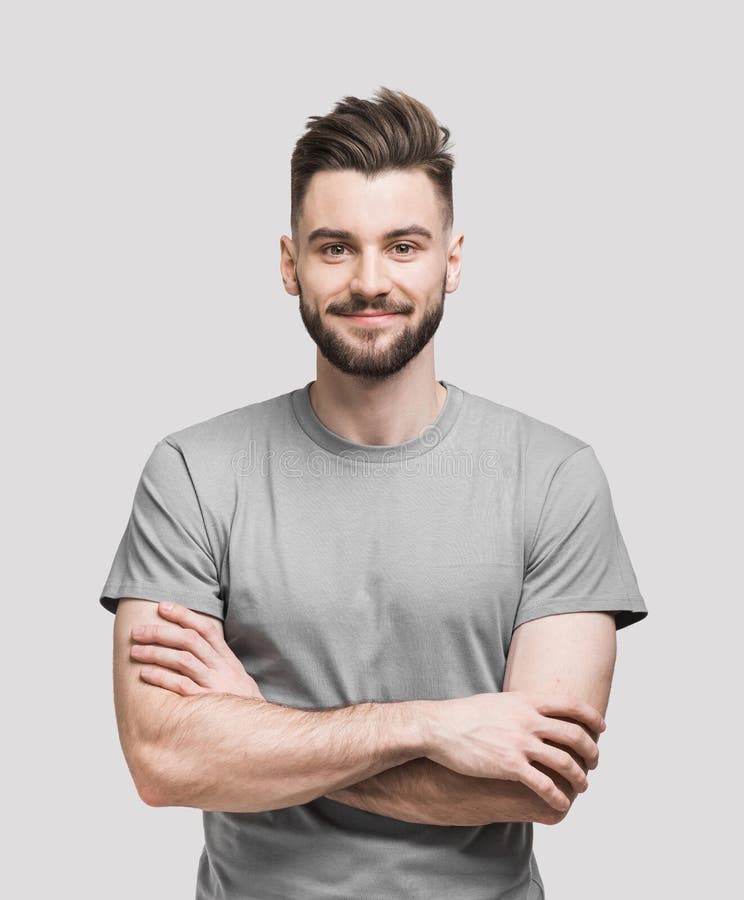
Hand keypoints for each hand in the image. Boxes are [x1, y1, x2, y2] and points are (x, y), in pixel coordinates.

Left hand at [130, 601, 264, 700]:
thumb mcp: (235, 677)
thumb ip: (217, 661)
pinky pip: (181, 685)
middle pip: (189, 640)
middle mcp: (222, 668)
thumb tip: (193, 645)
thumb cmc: (240, 704)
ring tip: (135, 651)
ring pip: (182, 660)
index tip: (162, 607)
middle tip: (137, 632)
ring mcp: (215, 685)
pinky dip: (161, 677)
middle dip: (160, 633)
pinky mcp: (206, 703)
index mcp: (228, 659)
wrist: (258, 730)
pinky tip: (145, 674)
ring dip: (156, 653)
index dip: (183, 615)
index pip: (205, 628)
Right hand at [423, 690, 604, 811]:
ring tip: (582, 786)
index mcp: (526, 701)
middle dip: (591, 751)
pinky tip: (561, 804)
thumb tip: (534, 710)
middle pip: (574, 734)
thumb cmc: (464, 715)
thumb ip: (520, 706)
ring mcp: (520, 743)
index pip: (571, 705)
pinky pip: (544, 784)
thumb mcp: (498, 701)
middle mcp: (528, 720)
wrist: (439, 727)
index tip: (601, 727)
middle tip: (594, 762)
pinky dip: (558, 796)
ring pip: (565, 762)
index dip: (591, 716)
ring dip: (580, 777)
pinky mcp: (510, 766)